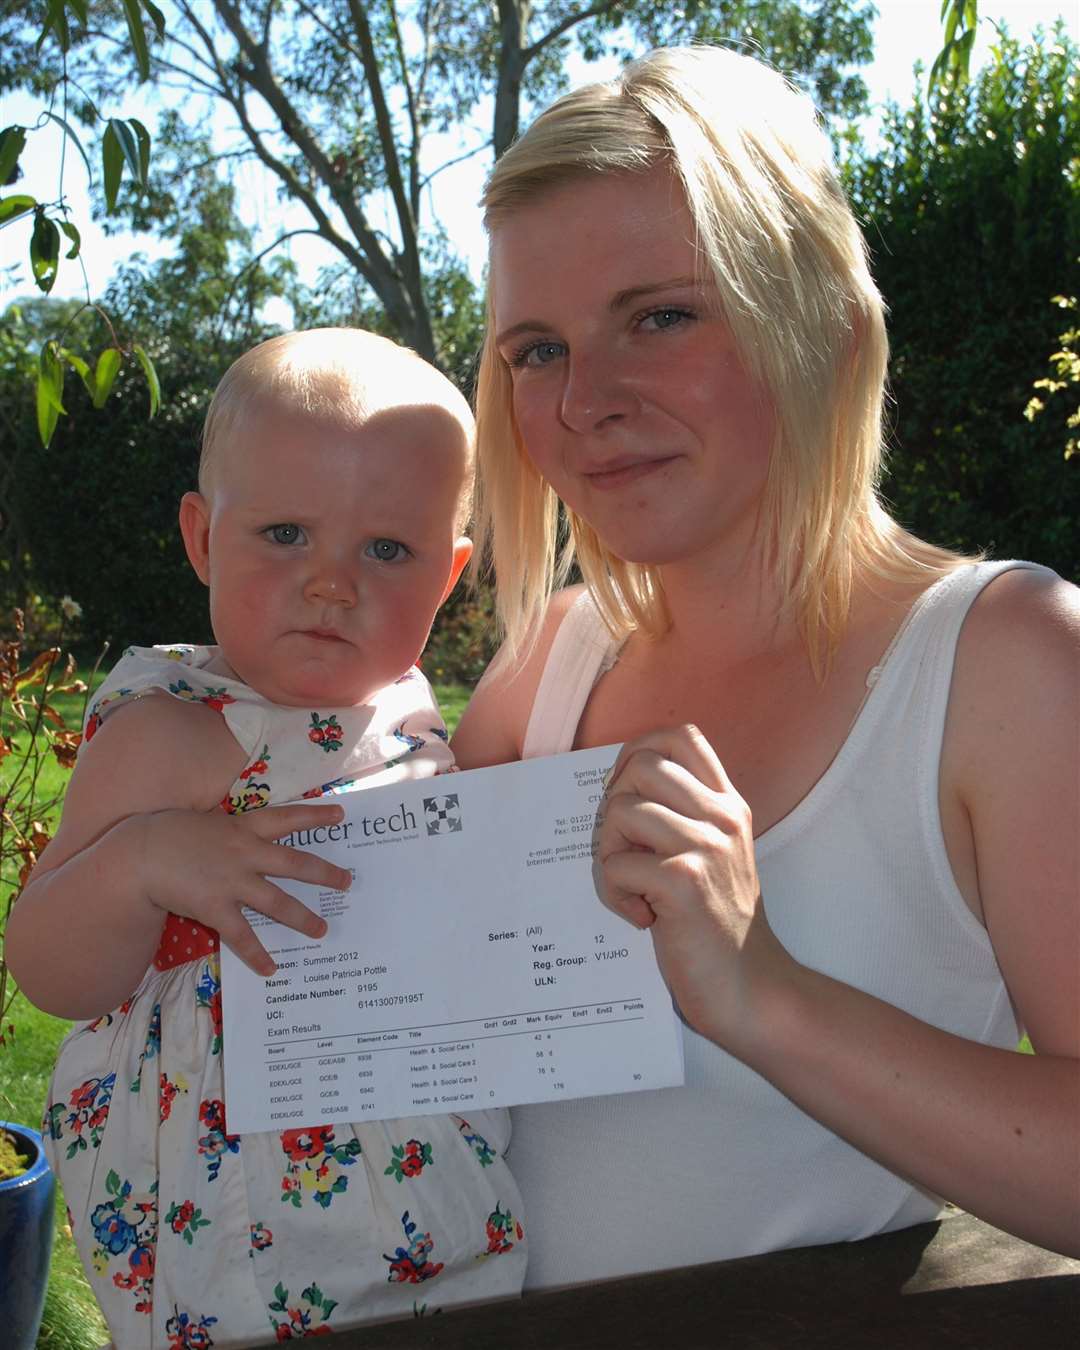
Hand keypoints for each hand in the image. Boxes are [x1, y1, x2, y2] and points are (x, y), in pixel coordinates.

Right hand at [134, 803, 353, 976]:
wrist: (138, 856)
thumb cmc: (168, 834)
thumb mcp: (206, 822)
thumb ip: (229, 832)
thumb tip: (246, 840)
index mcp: (243, 827)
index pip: (287, 818)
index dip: (316, 816)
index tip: (340, 816)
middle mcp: (245, 853)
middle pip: (295, 863)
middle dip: (324, 873)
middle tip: (348, 882)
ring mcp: (233, 882)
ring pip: (278, 902)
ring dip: (303, 918)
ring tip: (322, 931)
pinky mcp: (216, 908)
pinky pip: (243, 936)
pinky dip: (258, 955)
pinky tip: (272, 969)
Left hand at [595, 725, 793, 1053]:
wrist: (750, 988)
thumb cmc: (718, 926)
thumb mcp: (713, 855)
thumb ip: (681, 818)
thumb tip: (618, 791)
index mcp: (727, 805)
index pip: (680, 737)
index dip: (637, 752)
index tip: (625, 793)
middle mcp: (721, 817)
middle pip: (640, 766)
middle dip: (612, 806)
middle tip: (623, 850)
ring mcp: (706, 847)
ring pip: (621, 810)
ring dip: (608, 852)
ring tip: (630, 887)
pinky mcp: (684, 882)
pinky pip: (617, 865)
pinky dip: (614, 893)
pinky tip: (641, 917)